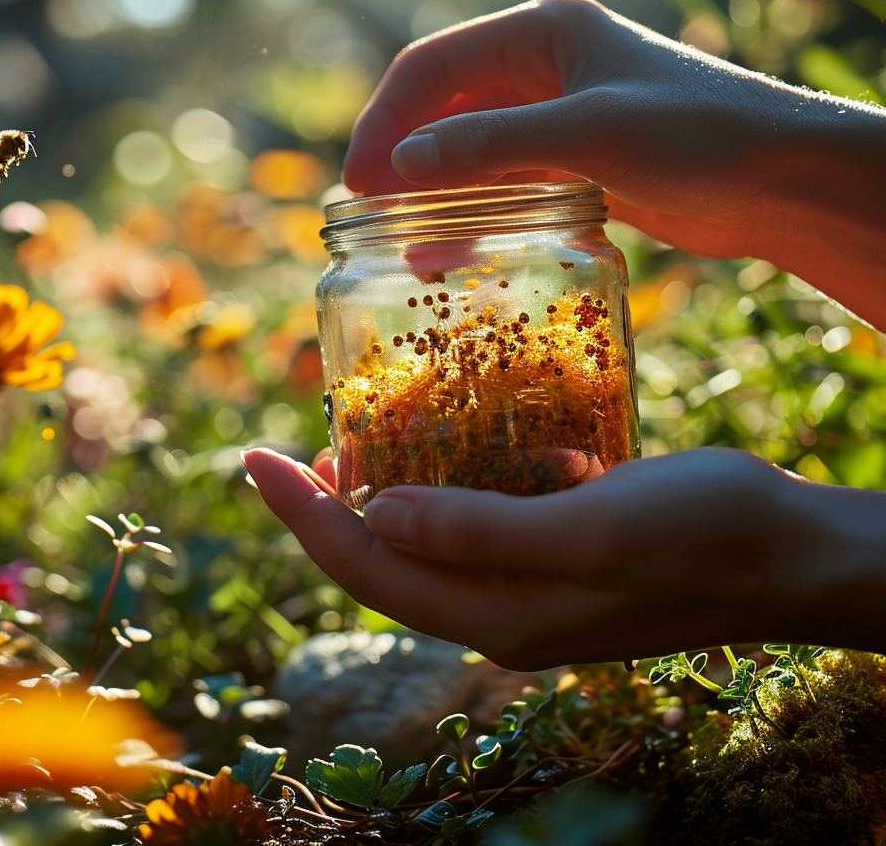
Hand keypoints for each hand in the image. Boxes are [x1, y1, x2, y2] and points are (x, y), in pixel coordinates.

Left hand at [242, 446, 883, 669]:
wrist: (800, 550)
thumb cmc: (707, 535)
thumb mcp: (589, 530)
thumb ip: (478, 530)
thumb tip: (376, 512)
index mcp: (496, 615)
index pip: (365, 567)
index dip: (300, 514)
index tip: (251, 456)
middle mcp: (500, 610)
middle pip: (381, 561)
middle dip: (322, 507)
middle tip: (286, 445)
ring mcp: (528, 583)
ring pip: (423, 541)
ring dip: (375, 493)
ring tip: (343, 437)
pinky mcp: (556, 551)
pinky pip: (474, 522)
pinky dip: (440, 483)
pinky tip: (437, 438)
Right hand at [343, 0, 885, 328]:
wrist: (781, 180)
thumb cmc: (698, 135)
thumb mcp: (587, 135)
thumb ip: (490, 146)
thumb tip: (399, 167)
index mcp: (542, 33)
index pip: (431, 66)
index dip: (385, 121)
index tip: (358, 181)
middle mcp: (542, 67)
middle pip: (442, 108)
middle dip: (401, 159)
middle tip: (369, 214)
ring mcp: (555, 116)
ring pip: (467, 150)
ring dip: (431, 192)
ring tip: (402, 242)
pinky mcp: (570, 162)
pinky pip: (499, 183)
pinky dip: (470, 213)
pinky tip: (447, 252)